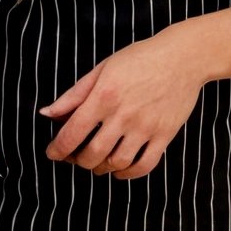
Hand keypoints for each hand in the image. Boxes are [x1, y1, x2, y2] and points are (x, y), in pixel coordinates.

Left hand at [40, 29, 206, 178]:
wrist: (182, 57)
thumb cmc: (139, 59)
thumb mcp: (101, 69)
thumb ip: (73, 95)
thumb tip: (47, 114)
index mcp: (103, 96)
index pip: (72, 132)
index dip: (58, 149)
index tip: (52, 153)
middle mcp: (123, 114)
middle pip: (93, 154)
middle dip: (78, 161)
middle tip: (75, 157)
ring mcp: (146, 127)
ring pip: (117, 162)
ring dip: (102, 168)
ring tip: (97, 163)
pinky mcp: (165, 135)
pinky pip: (145, 165)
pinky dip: (129, 173)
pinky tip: (120, 169)